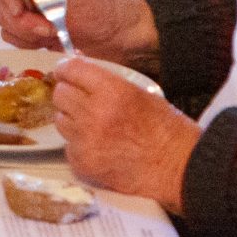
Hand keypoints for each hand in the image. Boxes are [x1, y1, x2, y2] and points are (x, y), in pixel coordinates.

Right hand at [0, 0, 159, 70]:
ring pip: (5, 19)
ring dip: (24, 33)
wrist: (117, 38)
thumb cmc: (103, 10)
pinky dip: (26, 43)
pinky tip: (47, 43)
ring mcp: (30, 7)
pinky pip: (13, 36)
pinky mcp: (31, 28)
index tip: (18, 10)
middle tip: (47, 30)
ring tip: (51, 35)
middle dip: (21, 19)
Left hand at [52, 56, 196, 209]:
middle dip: (69, 94)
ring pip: (60, 120)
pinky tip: (98, 145)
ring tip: (93, 124)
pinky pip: (68, 145)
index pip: (71, 70)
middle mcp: (94, 114)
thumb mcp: (140, 92)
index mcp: (112, 91)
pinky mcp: (82, 162)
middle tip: (81, 99)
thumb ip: (107, 82)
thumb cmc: (165, 129)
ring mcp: (86, 141)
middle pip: (60, 95)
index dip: (66, 69)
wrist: (176, 168)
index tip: (66, 72)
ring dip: (72, 119)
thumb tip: (79, 67)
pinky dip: (78, 144)